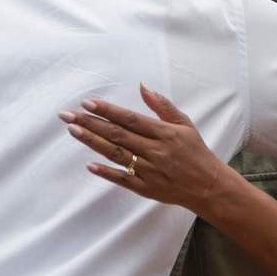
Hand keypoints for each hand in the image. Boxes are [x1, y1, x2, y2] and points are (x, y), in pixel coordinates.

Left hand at [59, 84, 226, 214]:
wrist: (209, 187)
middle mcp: (155, 151)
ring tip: (73, 130)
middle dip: (90, 123)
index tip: (87, 103)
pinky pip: (123, 179)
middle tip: (67, 115)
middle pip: (117, 135)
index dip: (107, 110)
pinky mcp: (146, 188)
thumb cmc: (195, 152)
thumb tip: (142, 87)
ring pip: (116, 154)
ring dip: (92, 142)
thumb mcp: (184, 124)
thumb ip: (162, 106)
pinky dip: (106, 172)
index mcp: (164, 133)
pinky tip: (89, 165)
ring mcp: (149, 171)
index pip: (130, 119)